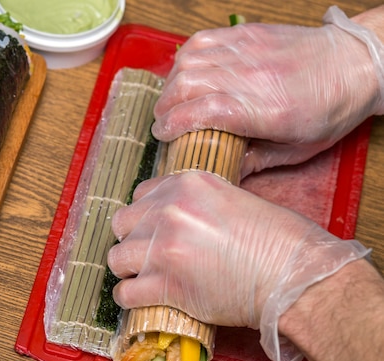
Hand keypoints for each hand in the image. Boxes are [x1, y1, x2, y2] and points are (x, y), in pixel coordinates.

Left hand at [108, 172, 367, 360]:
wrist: (293, 276)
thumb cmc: (279, 240)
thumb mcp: (233, 198)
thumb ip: (195, 202)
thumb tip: (175, 217)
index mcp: (186, 183)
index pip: (140, 195)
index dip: (145, 215)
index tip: (153, 229)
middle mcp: (168, 210)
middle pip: (122, 224)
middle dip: (132, 240)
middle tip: (148, 254)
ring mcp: (163, 247)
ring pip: (116, 258)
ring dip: (128, 269)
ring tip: (143, 278)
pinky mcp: (166, 285)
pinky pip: (124, 292)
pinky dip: (129, 298)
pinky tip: (141, 299)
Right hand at [152, 8, 383, 176]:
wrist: (354, 63)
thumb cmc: (329, 108)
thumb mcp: (297, 150)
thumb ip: (254, 161)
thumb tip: (219, 169)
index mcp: (267, 110)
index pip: (205, 110)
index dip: (174, 123)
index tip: (162, 134)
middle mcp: (253, 77)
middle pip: (189, 84)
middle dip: (166, 106)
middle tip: (163, 122)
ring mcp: (248, 50)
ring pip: (189, 61)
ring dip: (172, 84)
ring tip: (172, 101)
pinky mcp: (246, 34)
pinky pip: (201, 41)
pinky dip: (184, 59)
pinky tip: (186, 74)